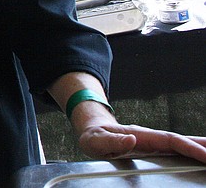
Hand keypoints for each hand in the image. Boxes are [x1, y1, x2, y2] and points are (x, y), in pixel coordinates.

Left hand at [79, 123, 205, 162]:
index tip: (205, 155)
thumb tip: (132, 140)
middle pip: (182, 140)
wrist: (91, 130)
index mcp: (141, 135)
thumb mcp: (95, 140)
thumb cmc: (93, 136)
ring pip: (181, 145)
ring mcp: (153, 142)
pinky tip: (201, 156)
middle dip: (202, 146)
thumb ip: (112, 142)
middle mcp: (150, 137)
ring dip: (200, 148)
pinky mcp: (154, 148)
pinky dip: (191, 152)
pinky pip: (176, 150)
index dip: (189, 147)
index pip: (170, 140)